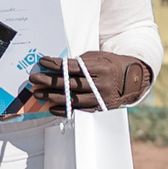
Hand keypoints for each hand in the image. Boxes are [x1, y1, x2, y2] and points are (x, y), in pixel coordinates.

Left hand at [30, 52, 153, 112]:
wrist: (133, 80)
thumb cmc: (111, 65)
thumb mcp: (100, 57)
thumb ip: (81, 62)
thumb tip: (57, 65)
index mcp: (102, 66)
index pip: (74, 66)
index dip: (57, 64)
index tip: (42, 61)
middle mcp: (102, 83)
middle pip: (71, 83)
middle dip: (50, 81)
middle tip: (34, 79)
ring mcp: (102, 97)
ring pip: (73, 98)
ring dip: (53, 97)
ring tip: (38, 94)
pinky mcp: (101, 108)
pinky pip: (79, 110)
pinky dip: (64, 109)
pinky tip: (51, 108)